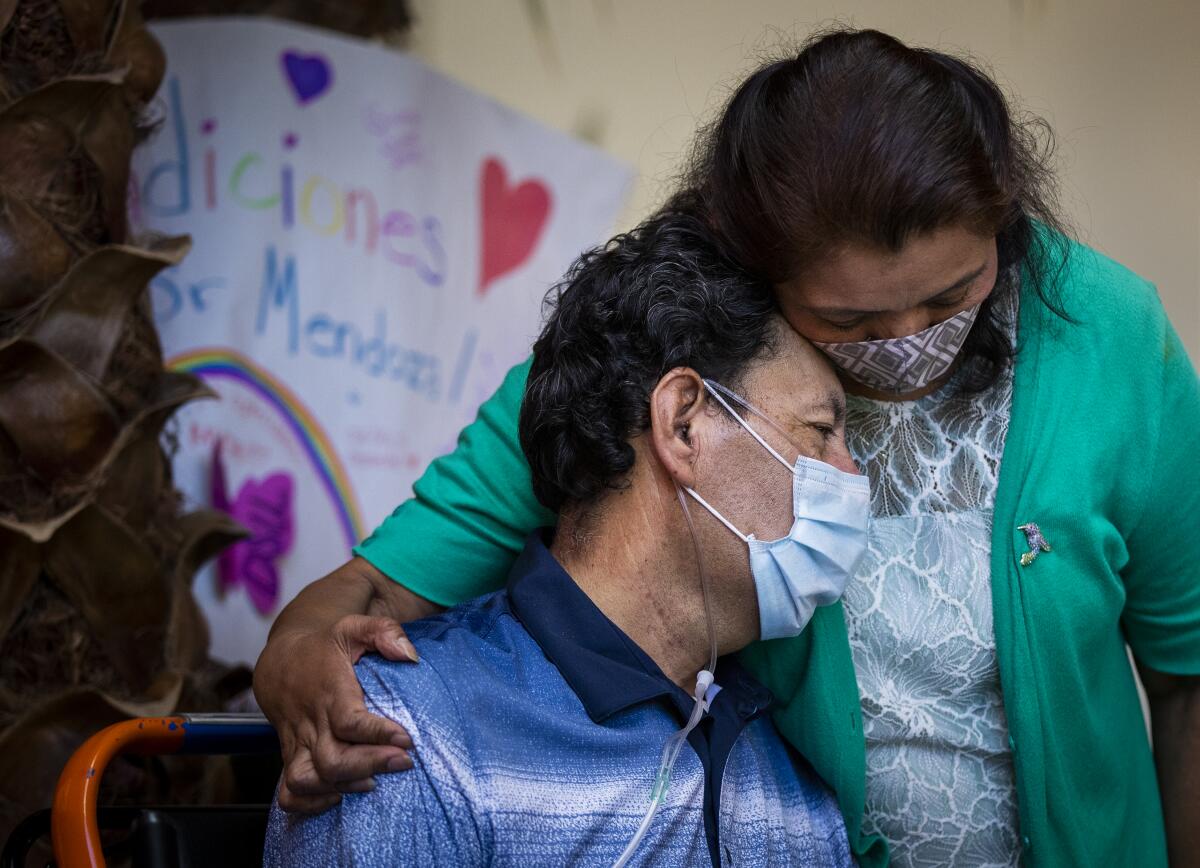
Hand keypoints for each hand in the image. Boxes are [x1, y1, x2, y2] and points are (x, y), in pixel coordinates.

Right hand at [254, 614, 419, 812]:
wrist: (281, 661)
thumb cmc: (325, 647)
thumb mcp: (354, 627)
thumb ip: (385, 632)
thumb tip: (410, 655)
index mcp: (328, 692)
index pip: (349, 721)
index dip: (378, 735)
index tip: (407, 739)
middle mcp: (310, 722)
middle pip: (332, 760)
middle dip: (370, 766)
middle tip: (404, 762)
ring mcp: (298, 743)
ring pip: (307, 781)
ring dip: (342, 787)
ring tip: (374, 781)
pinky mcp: (291, 758)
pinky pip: (289, 794)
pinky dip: (311, 804)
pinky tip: (340, 795)